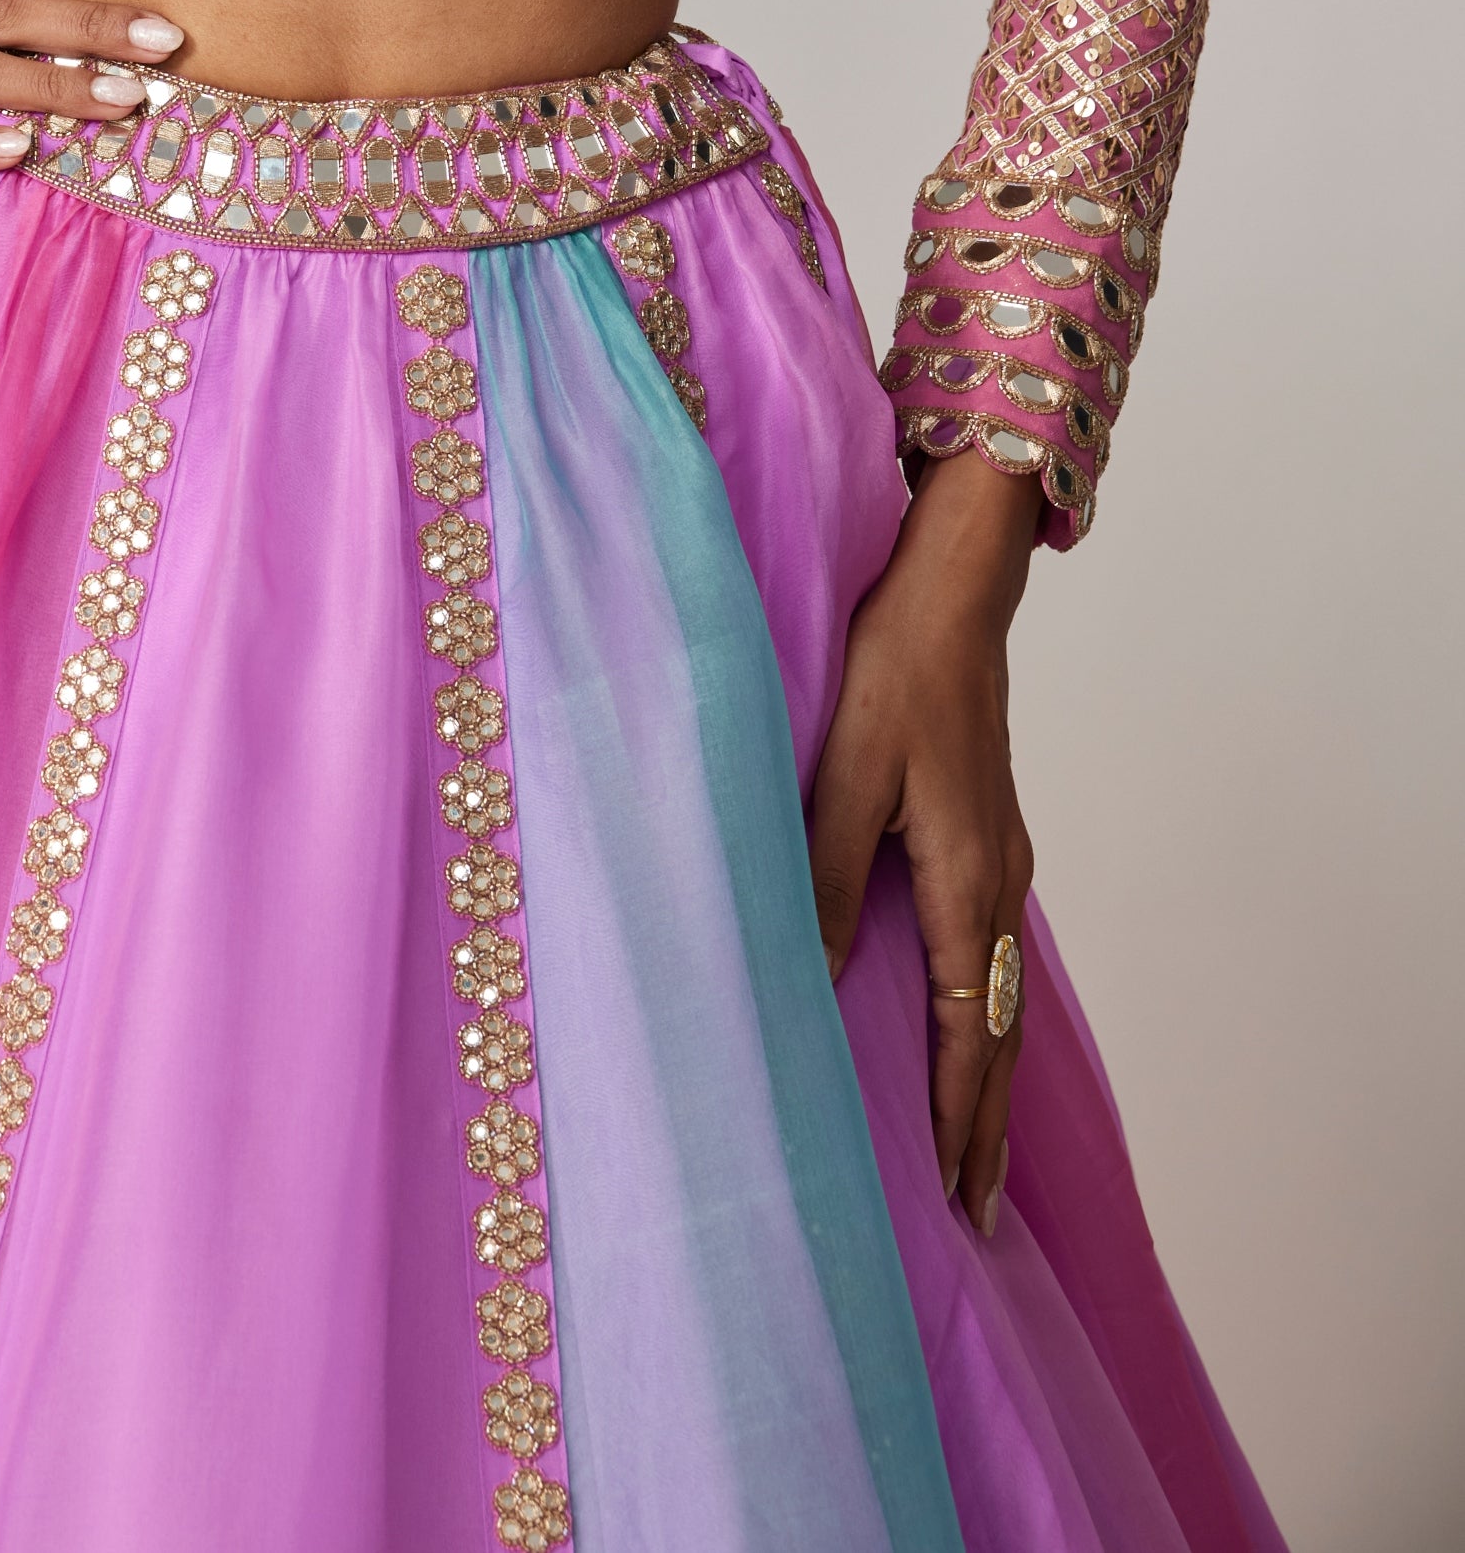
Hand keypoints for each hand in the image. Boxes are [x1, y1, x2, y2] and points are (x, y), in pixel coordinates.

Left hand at [807, 452, 1043, 1233]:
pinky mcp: (990, 836)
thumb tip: (805, 980)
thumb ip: (824, 877)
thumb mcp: (845, 775)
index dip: (956, 1118)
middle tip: (975, 1214)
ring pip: (1002, 998)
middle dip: (984, 1126)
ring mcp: (1002, 861)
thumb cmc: (895, 673)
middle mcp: (999, 884)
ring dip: (987, 1078)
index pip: (965, 1032)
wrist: (953, 593)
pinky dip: (986, 1017)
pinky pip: (993, 956)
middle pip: (997, 1033)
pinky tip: (968, 1030)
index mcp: (966, 881)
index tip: (954, 1198)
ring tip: (975, 1151)